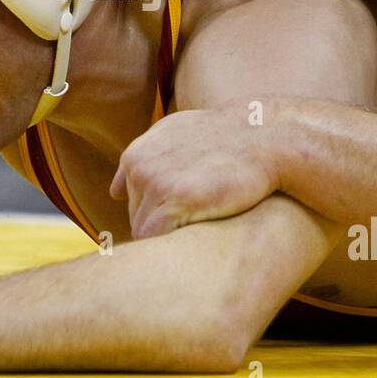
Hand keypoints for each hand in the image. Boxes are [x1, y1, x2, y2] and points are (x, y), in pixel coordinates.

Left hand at [109, 104, 278, 238]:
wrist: (263, 137)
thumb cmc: (224, 139)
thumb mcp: (175, 134)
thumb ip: (143, 159)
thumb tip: (113, 192)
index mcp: (135, 155)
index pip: (127, 202)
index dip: (154, 211)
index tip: (182, 212)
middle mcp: (139, 168)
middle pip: (135, 218)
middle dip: (161, 225)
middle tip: (196, 219)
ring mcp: (155, 184)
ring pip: (143, 232)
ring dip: (168, 236)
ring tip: (199, 224)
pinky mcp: (176, 201)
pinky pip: (154, 238)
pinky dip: (170, 244)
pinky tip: (196, 234)